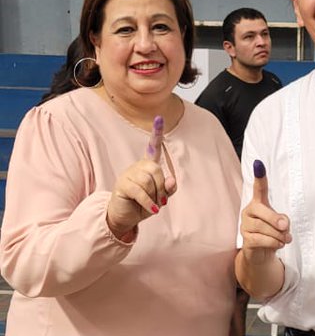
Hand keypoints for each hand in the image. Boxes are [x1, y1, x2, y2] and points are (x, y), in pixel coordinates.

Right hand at [106, 115, 176, 239]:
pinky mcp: (122, 185)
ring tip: (152, 205)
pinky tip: (153, 210)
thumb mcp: (160, 198)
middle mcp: (138, 167)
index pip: (153, 147)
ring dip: (155, 197)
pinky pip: (141, 192)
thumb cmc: (143, 205)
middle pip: (156, 170)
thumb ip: (169, 189)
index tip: (159, 118)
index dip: (156, 133)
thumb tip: (171, 180)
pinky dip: (149, 203)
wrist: (125, 217)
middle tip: (161, 200)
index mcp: (148, 166)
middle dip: (162, 187)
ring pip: (148, 181)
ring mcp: (128, 174)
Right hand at [240, 160, 290, 255]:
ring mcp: (245, 225)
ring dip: (278, 235)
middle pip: (262, 210)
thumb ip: (282, 221)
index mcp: (259, 203)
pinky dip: (273, 242)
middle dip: (276, 219)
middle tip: (285, 227)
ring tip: (284, 239)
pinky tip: (278, 244)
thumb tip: (282, 227)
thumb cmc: (273, 234)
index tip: (259, 164)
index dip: (260, 177)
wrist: (262, 254)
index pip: (259, 188)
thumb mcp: (281, 225)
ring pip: (264, 227)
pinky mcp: (246, 239)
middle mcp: (249, 211)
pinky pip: (261, 239)